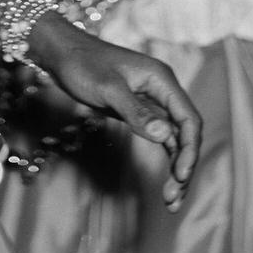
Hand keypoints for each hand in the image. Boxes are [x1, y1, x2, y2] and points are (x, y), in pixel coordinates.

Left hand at [28, 13, 201, 209]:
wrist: (62, 53)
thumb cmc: (83, 64)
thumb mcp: (108, 89)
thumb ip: (136, 112)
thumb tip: (165, 136)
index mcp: (161, 79)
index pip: (188, 118)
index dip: (189, 149)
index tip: (180, 177)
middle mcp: (161, 90)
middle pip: (185, 132)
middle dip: (184, 165)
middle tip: (174, 198)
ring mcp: (152, 101)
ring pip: (174, 139)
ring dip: (176, 167)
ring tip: (171, 199)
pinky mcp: (139, 111)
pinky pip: (160, 137)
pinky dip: (164, 158)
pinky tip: (165, 181)